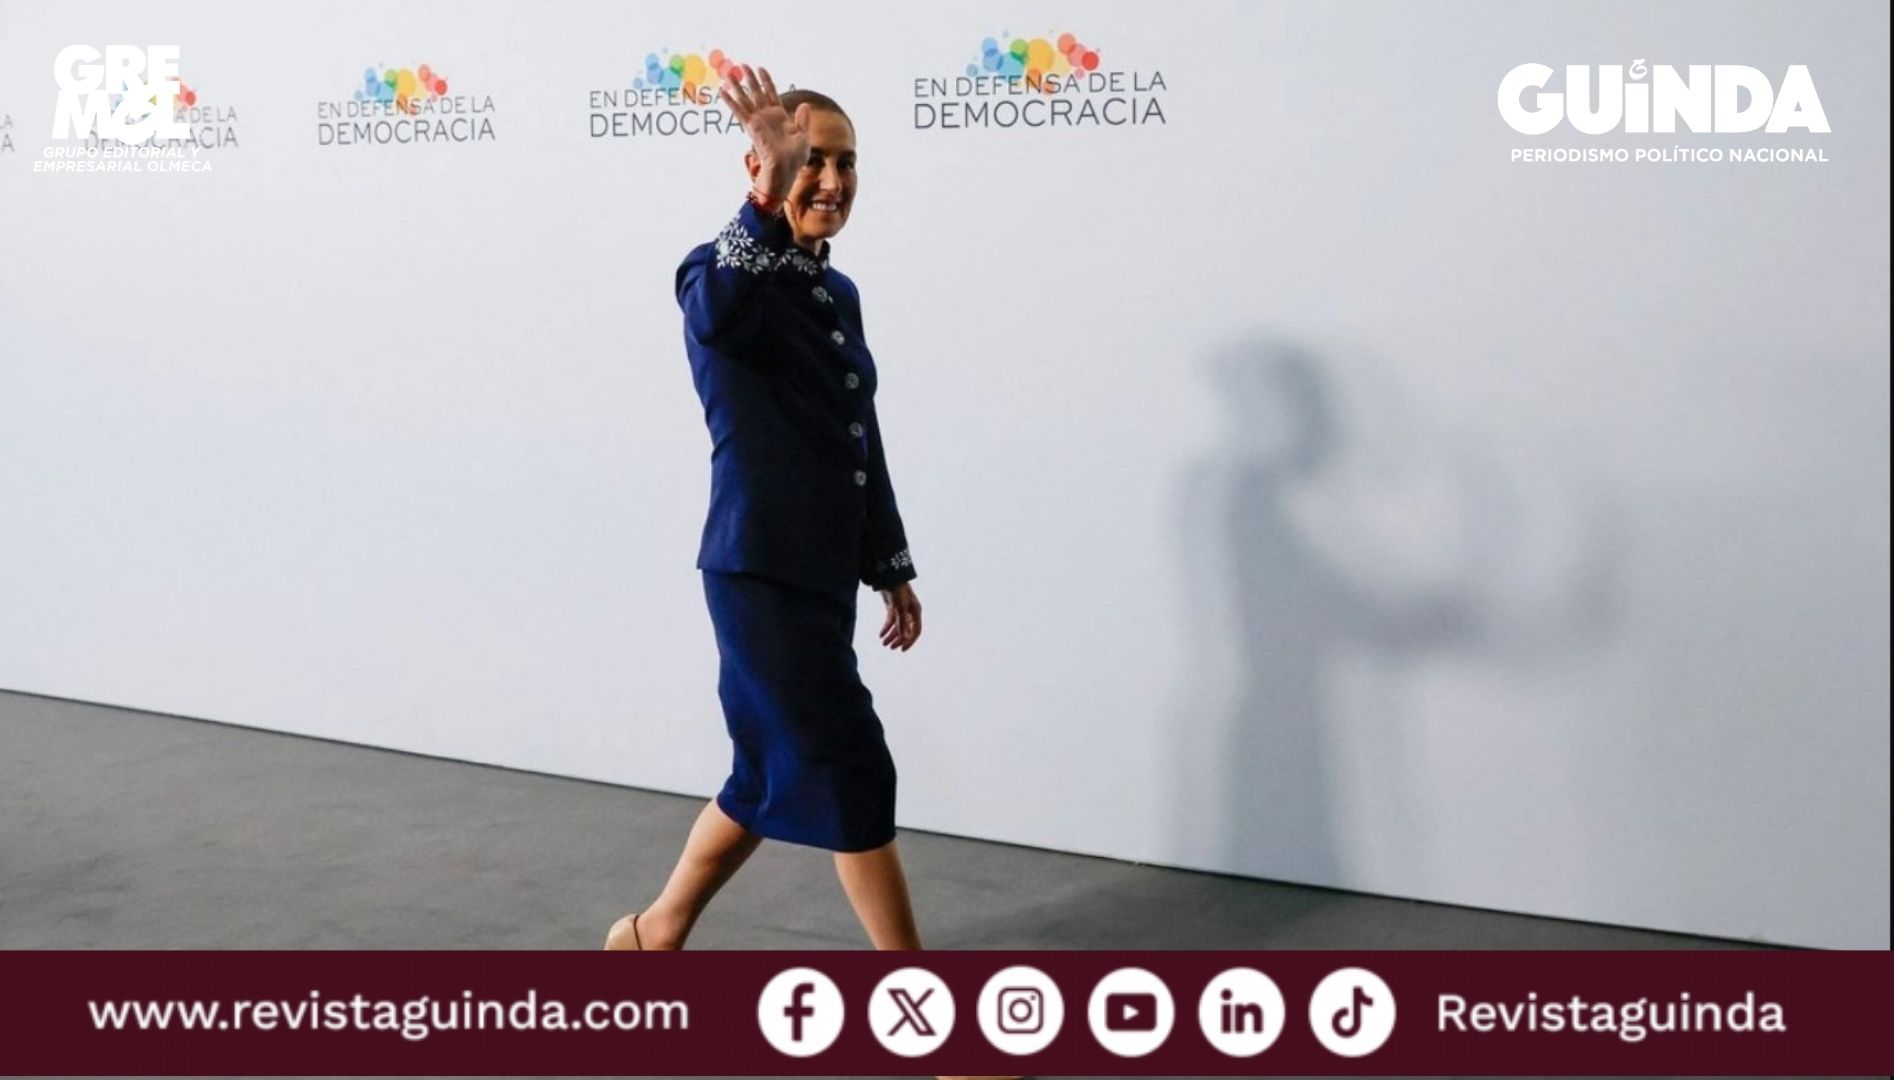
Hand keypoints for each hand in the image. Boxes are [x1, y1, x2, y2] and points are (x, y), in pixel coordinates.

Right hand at [718, 66, 808, 202]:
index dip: (766, 81)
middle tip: (742, 65)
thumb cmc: (795, 158)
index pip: (771, 93)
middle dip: (749, 78)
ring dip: (736, 86)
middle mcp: (767, 116)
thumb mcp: (803, 136)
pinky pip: (739, 110)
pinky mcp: (751, 126)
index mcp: (780, 116)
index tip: (761, 68)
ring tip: (728, 73)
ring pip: (745, 98)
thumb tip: (805, 105)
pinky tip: (722, 91)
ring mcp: (758, 120)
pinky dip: (730, 101)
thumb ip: (802, 120)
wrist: (786, 169)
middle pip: (756, 92)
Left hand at [878, 582, 921, 650]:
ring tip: (883, 643)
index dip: (910, 641)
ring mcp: (901, 610)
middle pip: (906, 630)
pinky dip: (886, 628)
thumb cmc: (897, 590)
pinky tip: (881, 634)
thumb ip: (902, 623)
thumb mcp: (900, 607)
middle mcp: (910, 612)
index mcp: (916, 612)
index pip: (916, 631)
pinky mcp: (893, 608)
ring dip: (891, 635)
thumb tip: (905, 637)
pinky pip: (890, 621)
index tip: (902, 649)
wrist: (888, 576)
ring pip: (897, 627)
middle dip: (898, 640)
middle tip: (890, 647)